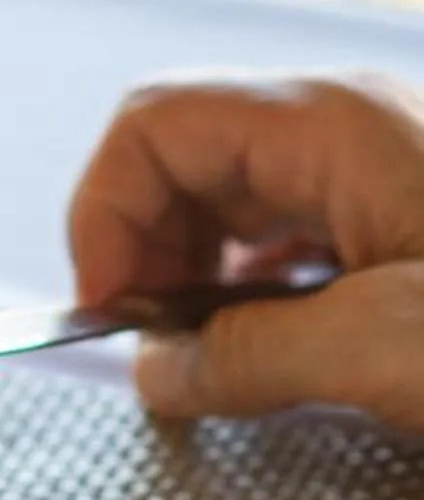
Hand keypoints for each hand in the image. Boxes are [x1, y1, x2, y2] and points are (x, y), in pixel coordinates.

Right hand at [67, 71, 423, 429]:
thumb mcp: (384, 348)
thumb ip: (249, 358)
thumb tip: (155, 374)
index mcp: (331, 125)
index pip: (152, 126)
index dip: (104, 216)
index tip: (108, 310)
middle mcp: (346, 131)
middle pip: (181, 164)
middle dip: (143, 255)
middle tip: (154, 345)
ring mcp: (377, 172)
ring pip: (231, 206)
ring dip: (192, 280)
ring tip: (208, 355)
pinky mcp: (401, 221)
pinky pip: (288, 241)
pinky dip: (251, 295)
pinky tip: (273, 349)